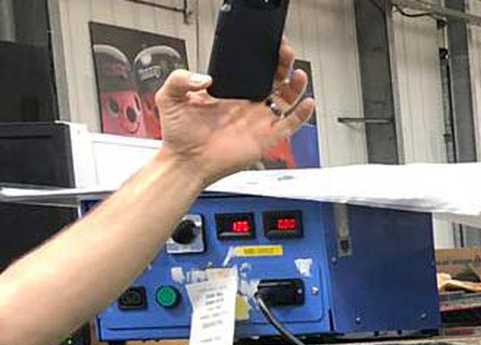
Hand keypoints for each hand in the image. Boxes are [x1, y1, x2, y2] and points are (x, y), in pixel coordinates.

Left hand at [156, 44, 313, 184]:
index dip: (262, 57)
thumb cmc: (179, 135)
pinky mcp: (267, 138)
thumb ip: (181, 78)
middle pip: (275, 80)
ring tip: (298, 73)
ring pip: (287, 99)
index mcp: (230, 94)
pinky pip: (291, 124)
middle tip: (284, 51)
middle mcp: (248, 106)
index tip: (267, 44)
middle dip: (283, 63)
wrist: (185, 162)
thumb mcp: (170, 96)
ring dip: (296, 85)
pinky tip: (307, 102)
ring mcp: (259, 121)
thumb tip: (205, 77)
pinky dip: (302, 114)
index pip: (252, 70)